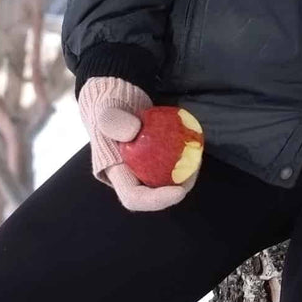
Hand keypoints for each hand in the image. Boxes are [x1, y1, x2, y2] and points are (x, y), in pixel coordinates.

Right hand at [77, 75, 199, 211]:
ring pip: (167, 180)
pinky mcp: (154, 158)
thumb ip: (113, 119)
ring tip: (196, 153)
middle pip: (156, 194)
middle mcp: (130, 176)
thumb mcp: (105, 108)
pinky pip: (172, 165)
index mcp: (115, 172)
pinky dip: (185, 158)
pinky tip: (194, 144)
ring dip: (186, 172)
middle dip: (179, 186)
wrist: (113, 100)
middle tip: (195, 164)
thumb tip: (133, 132)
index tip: (179, 192)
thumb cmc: (106, 106)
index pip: (133, 197)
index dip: (156, 200)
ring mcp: (143, 168)